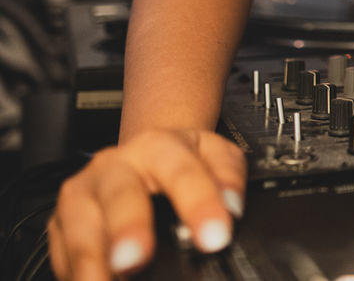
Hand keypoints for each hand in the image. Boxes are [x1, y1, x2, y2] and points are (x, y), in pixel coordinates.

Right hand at [47, 129, 245, 278]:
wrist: (145, 153)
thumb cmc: (181, 160)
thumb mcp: (215, 155)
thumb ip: (229, 177)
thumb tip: (233, 209)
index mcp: (158, 145)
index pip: (181, 170)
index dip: (199, 204)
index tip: (214, 237)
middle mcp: (114, 165)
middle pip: (119, 194)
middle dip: (128, 228)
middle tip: (137, 260)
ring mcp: (82, 193)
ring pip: (81, 226)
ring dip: (92, 260)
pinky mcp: (60, 222)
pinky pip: (63, 252)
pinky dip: (78, 272)